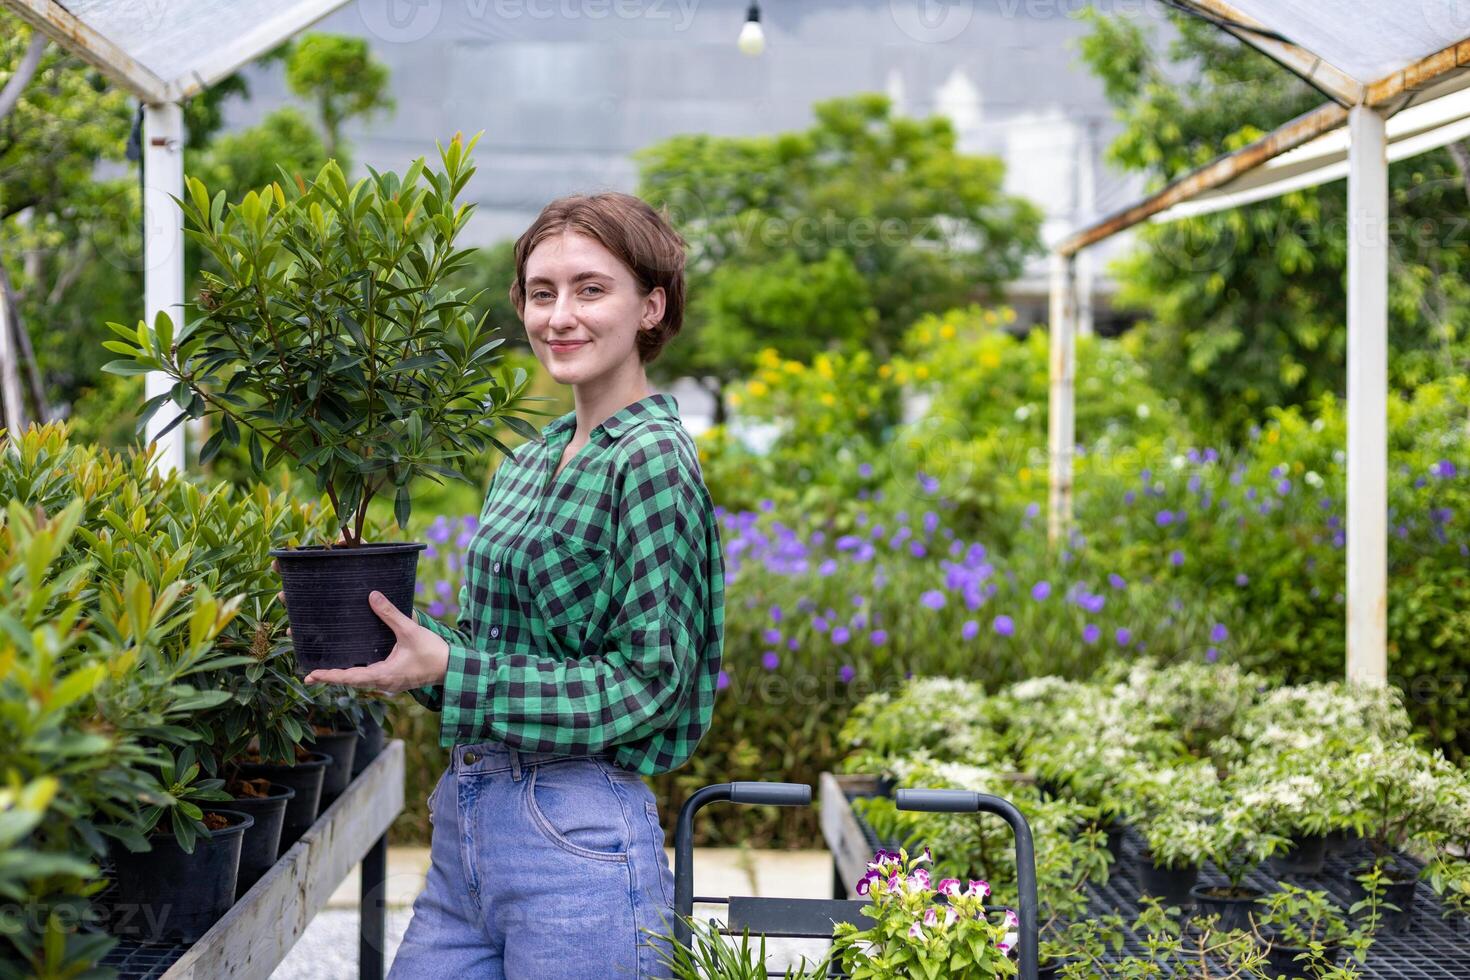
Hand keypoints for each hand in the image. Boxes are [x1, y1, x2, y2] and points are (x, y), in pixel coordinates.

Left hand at [300, 590, 450, 692]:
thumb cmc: (433, 652)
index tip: (313, 675)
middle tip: (311, 674)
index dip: (330, 676)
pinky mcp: (395, 680)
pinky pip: (371, 679)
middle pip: (351, 682)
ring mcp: (389, 683)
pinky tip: (353, 667)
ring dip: (344, 677)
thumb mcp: (410, 631)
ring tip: (326, 672)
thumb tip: (372, 596)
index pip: (350, 677)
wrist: (453, 669)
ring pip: (361, 682)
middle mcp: (383, 683)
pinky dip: (358, 675)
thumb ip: (390, 614)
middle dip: (332, 677)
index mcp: (384, 675)